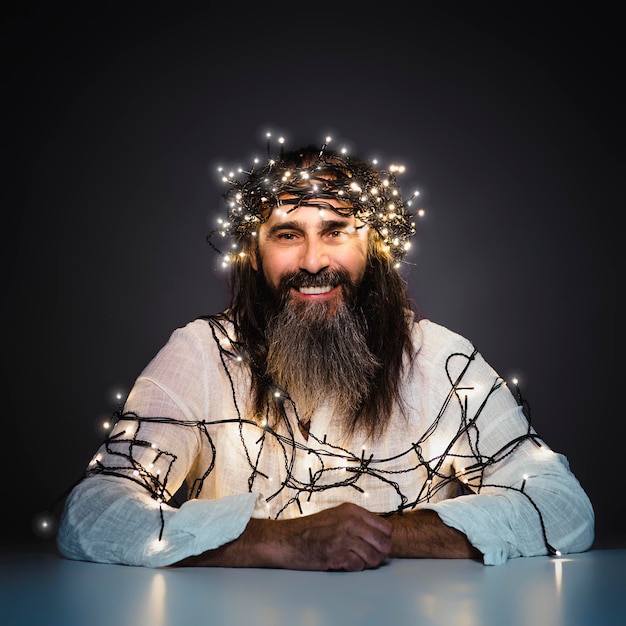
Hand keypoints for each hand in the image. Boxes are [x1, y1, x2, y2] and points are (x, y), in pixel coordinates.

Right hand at [277, 502, 392, 570]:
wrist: (289, 539)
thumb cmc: (312, 529)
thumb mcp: (337, 515)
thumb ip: (357, 521)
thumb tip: (381, 535)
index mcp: (352, 510)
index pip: (385, 528)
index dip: (384, 539)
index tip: (377, 545)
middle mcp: (350, 522)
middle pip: (383, 544)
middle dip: (380, 554)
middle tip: (371, 557)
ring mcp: (344, 538)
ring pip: (374, 557)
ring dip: (367, 563)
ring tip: (356, 560)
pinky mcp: (337, 555)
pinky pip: (359, 566)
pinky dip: (354, 568)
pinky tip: (344, 562)